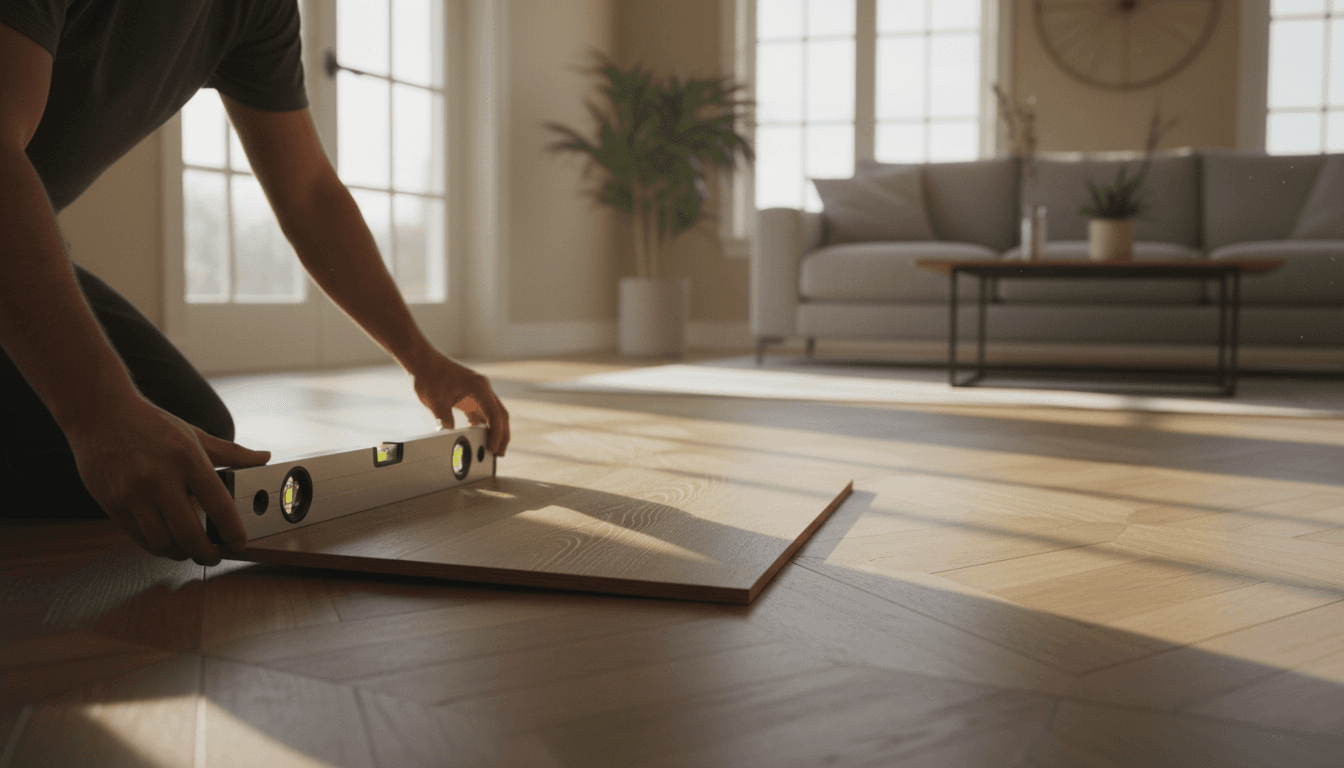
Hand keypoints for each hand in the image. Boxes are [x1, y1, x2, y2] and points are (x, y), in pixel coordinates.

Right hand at [64, 396, 269, 564]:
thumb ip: (232, 453)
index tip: (240, 543)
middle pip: (189, 534)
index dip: (233, 531)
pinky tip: (167, 542)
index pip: (219, 505)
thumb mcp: (194, 434)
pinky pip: (139, 538)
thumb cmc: (151, 424)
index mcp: (187, 459)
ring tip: (190, 550)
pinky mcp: (112, 503)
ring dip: (181, 553)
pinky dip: (156, 546)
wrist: (100, 414)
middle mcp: (159, 478)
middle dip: (207, 553)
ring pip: (162, 542)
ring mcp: (132, 493)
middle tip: (215, 556)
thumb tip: (264, 457)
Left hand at [410, 353, 510, 456]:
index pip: (495, 414)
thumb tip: (451, 440)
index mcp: (479, 387)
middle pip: (500, 415)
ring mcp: (479, 392)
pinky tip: (479, 438)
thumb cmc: (429, 376)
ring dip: (495, 431)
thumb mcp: (436, 401)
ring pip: (494, 415)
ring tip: (492, 450)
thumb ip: (445, 421)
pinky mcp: (472, 396)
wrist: (422, 361)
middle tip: (498, 454)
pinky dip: (483, 426)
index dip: (496, 434)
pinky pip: (483, 413)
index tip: (493, 449)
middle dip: (502, 435)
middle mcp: (483, 389)